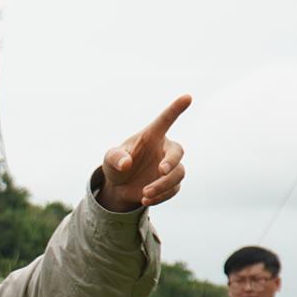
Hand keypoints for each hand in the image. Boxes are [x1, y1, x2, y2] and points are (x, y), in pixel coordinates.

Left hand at [98, 95, 190, 212]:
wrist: (120, 187)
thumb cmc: (117, 165)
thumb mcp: (110, 160)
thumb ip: (115, 157)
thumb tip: (126, 164)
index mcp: (151, 136)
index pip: (165, 120)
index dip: (176, 109)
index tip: (187, 97)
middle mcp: (164, 149)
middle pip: (178, 151)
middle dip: (172, 160)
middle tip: (161, 170)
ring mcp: (170, 167)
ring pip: (178, 173)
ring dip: (163, 185)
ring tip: (144, 194)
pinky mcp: (172, 184)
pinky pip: (173, 189)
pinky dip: (161, 196)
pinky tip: (145, 200)